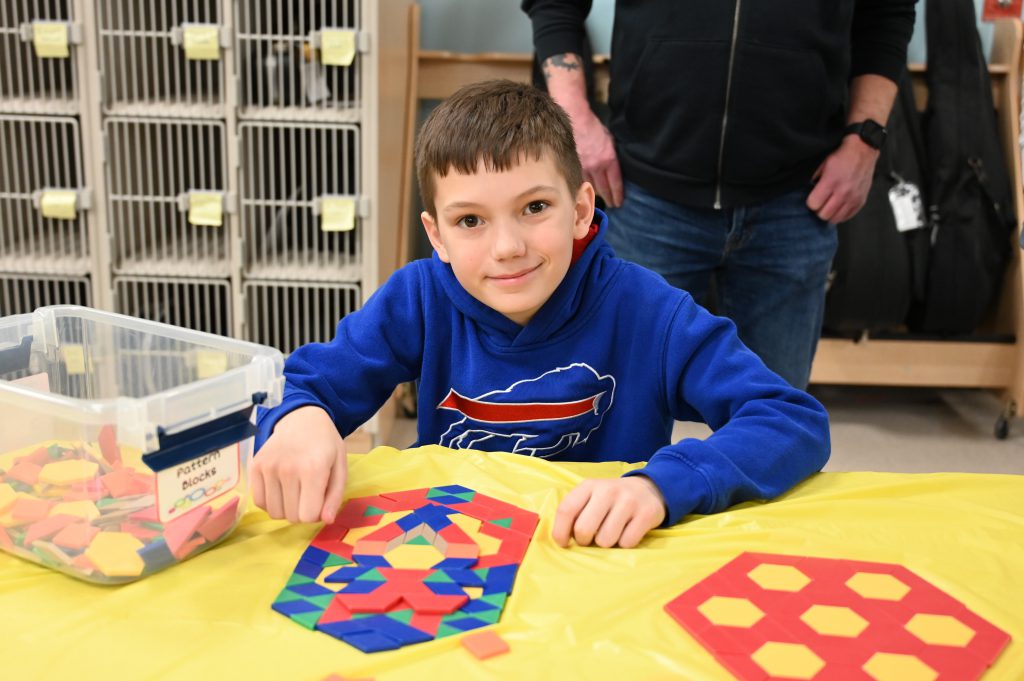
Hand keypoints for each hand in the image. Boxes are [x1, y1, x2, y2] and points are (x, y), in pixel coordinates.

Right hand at [250, 405, 347, 523]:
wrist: (302, 419)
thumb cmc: (325, 445)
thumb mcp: (340, 467)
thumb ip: (335, 496)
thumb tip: (326, 520)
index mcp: (314, 469)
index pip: (308, 516)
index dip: (316, 513)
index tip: (319, 500)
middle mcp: (288, 469)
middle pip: (291, 517)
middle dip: (302, 511)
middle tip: (307, 493)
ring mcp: (268, 467)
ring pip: (274, 513)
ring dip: (286, 508)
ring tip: (294, 490)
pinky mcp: (254, 466)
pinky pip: (259, 502)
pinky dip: (270, 502)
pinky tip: (280, 488)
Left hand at [553, 476, 665, 547]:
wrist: (648, 489)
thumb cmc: (611, 499)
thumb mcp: (591, 496)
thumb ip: (575, 512)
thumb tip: (563, 539)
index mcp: (589, 485)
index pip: (566, 509)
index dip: (560, 531)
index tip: (563, 543)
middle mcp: (608, 491)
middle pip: (584, 529)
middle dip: (584, 541)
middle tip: (591, 538)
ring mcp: (629, 501)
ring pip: (605, 540)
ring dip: (606, 543)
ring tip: (611, 532)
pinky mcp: (646, 514)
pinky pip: (626, 543)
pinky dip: (624, 544)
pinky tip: (627, 532)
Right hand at [572, 108, 623, 207]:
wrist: (577, 121)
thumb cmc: (595, 128)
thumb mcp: (611, 141)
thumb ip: (612, 156)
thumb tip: (615, 168)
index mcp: (609, 159)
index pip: (615, 182)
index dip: (618, 194)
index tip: (619, 202)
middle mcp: (597, 166)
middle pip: (604, 188)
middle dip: (609, 198)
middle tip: (612, 205)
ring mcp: (585, 167)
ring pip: (592, 185)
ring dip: (597, 194)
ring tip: (601, 201)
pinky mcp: (575, 166)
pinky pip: (582, 180)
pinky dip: (586, 186)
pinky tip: (587, 192)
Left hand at [806, 135, 879, 223]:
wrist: (863, 150)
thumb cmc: (842, 156)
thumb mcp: (823, 163)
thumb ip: (814, 178)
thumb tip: (808, 189)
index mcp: (831, 181)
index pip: (814, 204)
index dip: (811, 202)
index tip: (813, 198)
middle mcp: (843, 192)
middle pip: (823, 215)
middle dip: (819, 210)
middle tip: (820, 202)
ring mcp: (853, 198)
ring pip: (835, 219)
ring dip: (829, 214)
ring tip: (829, 205)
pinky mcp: (861, 201)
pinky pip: (847, 217)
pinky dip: (841, 215)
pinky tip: (838, 207)